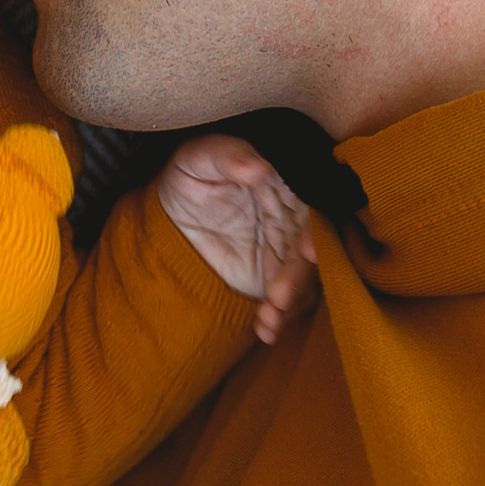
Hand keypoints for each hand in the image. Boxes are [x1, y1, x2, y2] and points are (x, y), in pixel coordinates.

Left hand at [156, 136, 317, 345]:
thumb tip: (259, 166)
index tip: (308, 250)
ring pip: (303, 279)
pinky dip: (279, 318)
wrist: (169, 217)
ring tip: (270, 315)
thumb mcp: (198, 158)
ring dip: (292, 301)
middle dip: (301, 276)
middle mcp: (293, 219)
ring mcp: (285, 252)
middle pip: (311, 250)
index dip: (315, 230)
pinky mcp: (274, 279)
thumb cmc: (188, 177)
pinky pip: (286, 301)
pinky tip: (266, 330)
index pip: (311, 207)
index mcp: (285, 184)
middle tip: (281, 294)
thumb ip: (228, 156)